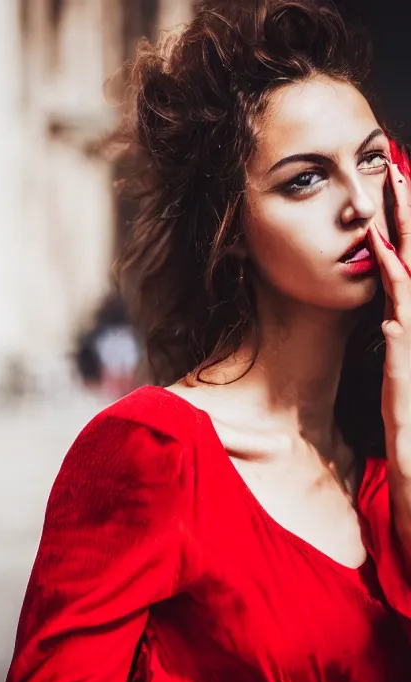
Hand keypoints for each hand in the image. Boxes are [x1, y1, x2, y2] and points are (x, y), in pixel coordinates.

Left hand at [369, 142, 410, 474]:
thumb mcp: (396, 355)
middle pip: (410, 258)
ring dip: (397, 253)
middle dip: (404, 215)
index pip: (404, 258)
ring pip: (406, 288)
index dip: (400, 221)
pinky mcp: (405, 369)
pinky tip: (384, 291)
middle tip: (395, 171)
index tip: (392, 181)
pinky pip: (398, 337)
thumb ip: (393, 329)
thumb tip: (387, 312)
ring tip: (385, 218)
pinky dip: (394, 313)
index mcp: (408, 313)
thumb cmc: (406, 399)